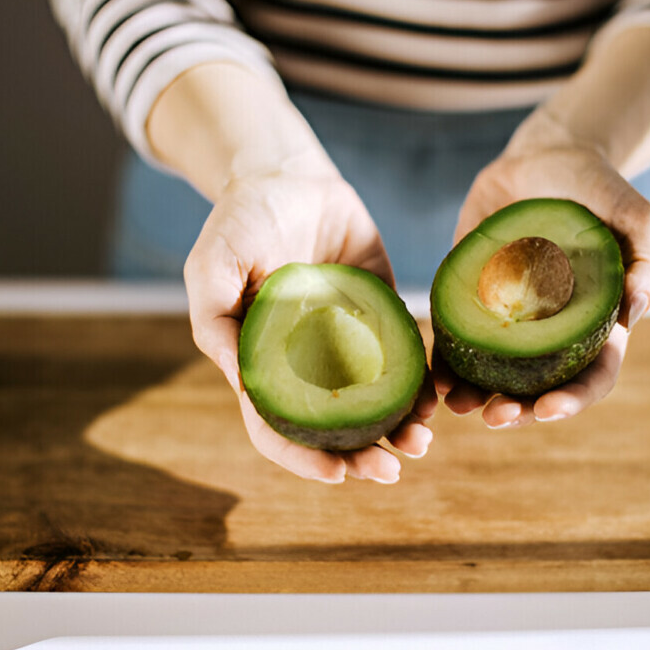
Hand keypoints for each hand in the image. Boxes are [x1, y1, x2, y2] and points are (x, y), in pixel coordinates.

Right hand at [184, 163, 435, 482]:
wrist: (288, 174)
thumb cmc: (239, 220)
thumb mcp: (212, 266)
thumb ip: (217, 322)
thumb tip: (244, 384)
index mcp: (263, 364)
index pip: (278, 427)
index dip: (304, 457)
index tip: (338, 474)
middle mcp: (307, 363)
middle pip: (333, 427)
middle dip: (362, 456)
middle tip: (393, 470)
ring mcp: (347, 342)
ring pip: (375, 401)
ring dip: (398, 428)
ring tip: (423, 440)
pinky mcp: (381, 314)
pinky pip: (405, 356)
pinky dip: (421, 382)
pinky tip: (437, 395)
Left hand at [437, 110, 649, 427]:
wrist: (544, 156)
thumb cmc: (599, 189)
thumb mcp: (637, 217)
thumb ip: (649, 262)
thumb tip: (635, 311)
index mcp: (596, 326)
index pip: (592, 376)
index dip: (573, 399)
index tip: (548, 410)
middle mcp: (551, 333)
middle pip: (538, 389)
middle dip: (518, 412)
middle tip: (495, 418)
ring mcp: (509, 321)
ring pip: (493, 375)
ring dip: (476, 398)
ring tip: (456, 406)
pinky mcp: (471, 300)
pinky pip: (456, 340)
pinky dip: (444, 363)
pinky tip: (433, 377)